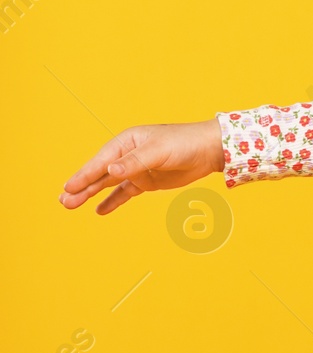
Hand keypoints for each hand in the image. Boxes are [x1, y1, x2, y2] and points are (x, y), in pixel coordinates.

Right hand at [59, 120, 225, 214]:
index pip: (101, 161)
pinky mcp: (147, 181)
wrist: (209, 150)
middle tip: (63, 201)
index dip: (84, 174)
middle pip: (100, 173)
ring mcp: (136, 169)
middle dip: (81, 186)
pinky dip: (112, 201)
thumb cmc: (184, 143)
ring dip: (90, 194)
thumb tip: (110, 172)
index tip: (68, 187)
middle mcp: (128, 155)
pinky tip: (99, 210)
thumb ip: (134, 162)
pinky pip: (124, 192)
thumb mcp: (158, 151)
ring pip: (108, 184)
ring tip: (70, 205)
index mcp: (127, 142)